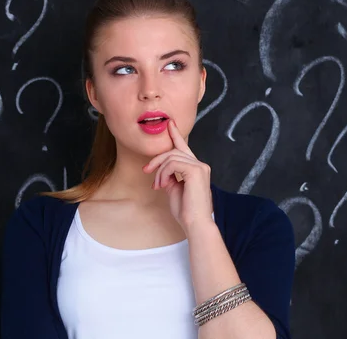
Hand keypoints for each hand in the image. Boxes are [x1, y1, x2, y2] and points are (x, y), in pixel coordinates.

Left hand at [142, 119, 213, 234]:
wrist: (195, 223)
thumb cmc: (186, 211)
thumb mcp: (174, 190)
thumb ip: (169, 177)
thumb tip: (161, 171)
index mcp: (197, 168)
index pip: (184, 148)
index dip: (175, 134)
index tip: (169, 124)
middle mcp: (200, 165)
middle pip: (173, 151)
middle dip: (157, 160)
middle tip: (146, 170)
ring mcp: (200, 167)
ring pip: (171, 157)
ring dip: (159, 170)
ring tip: (157, 185)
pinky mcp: (195, 171)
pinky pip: (172, 164)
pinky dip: (163, 173)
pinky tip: (162, 184)